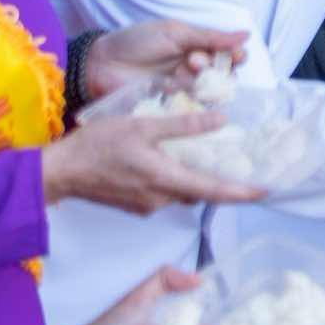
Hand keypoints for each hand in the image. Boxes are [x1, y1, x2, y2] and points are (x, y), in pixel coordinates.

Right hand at [42, 112, 267, 212]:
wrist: (58, 171)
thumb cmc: (98, 145)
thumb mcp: (143, 126)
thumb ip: (183, 125)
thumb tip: (221, 119)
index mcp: (165, 180)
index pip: (213, 190)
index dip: (242, 192)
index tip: (266, 191)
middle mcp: (160, 198)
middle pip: (200, 192)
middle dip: (222, 182)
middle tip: (244, 166)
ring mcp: (146, 204)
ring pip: (182, 191)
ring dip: (197, 178)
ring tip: (214, 157)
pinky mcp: (134, 203)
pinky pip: (165, 192)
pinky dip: (176, 178)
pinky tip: (177, 160)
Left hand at [83, 23, 249, 101]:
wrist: (101, 64)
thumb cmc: (136, 42)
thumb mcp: (175, 33)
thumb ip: (210, 36)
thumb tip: (246, 34)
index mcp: (197, 47)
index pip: (227, 53)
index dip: (235, 55)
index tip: (234, 54)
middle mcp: (193, 68)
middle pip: (223, 74)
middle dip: (217, 68)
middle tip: (195, 61)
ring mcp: (183, 87)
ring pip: (209, 89)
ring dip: (201, 80)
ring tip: (184, 70)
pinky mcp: (171, 105)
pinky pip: (191, 105)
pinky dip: (191, 98)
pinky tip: (181, 90)